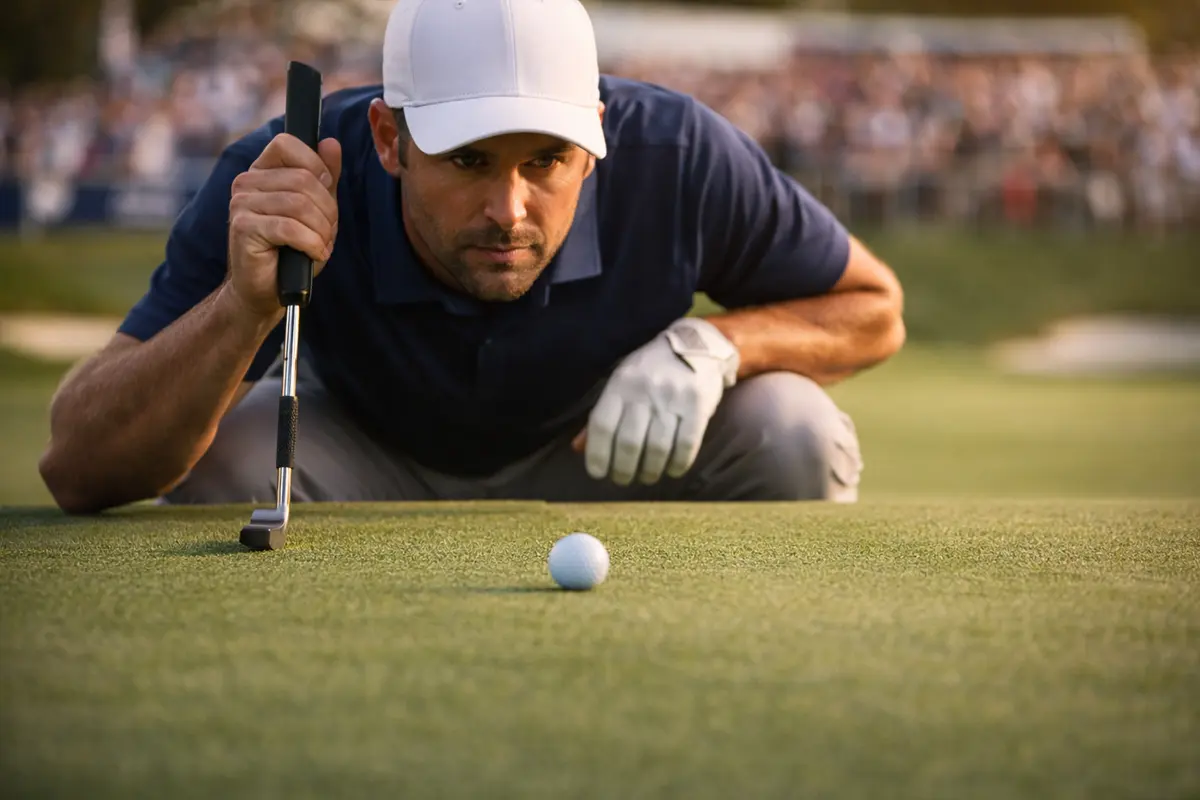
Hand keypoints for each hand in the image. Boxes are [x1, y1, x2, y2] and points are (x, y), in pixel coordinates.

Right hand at [226, 133, 342, 319]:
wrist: (267, 290)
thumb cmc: (293, 250)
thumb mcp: (317, 210)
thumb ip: (323, 176)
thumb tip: (331, 143)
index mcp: (262, 171)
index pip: (288, 144)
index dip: (315, 166)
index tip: (326, 191)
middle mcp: (246, 182)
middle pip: (303, 179)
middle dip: (327, 209)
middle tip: (327, 232)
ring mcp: (241, 204)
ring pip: (299, 204)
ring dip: (321, 230)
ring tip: (320, 246)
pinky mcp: (242, 228)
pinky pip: (290, 228)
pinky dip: (311, 244)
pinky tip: (313, 254)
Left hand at [574, 318, 739, 485]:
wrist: (698, 344)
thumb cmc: (653, 368)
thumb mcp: (622, 381)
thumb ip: (603, 414)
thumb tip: (578, 448)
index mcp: (621, 384)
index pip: (602, 425)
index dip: (598, 455)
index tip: (598, 474)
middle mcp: (644, 391)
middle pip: (629, 442)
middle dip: (624, 470)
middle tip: (623, 480)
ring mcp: (672, 398)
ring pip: (657, 448)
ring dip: (650, 471)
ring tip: (648, 477)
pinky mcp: (698, 405)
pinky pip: (686, 444)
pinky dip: (678, 464)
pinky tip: (672, 470)